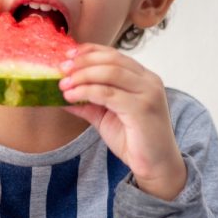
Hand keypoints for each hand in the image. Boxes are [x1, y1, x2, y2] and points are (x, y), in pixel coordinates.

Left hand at [59, 44, 186, 200]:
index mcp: (143, 78)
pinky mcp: (142, 108)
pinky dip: (86, 91)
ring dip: (82, 76)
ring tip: (64, 84)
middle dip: (83, 62)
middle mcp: (149, 81)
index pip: (114, 55)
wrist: (156, 165)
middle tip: (62, 68)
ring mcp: (148, 93)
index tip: (68, 55)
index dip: (90, 51)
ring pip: (110, 73)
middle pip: (112, 60)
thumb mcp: (105, 116)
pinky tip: (71, 96)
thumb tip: (61, 93)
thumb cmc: (134, 140)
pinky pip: (108, 93)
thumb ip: (87, 102)